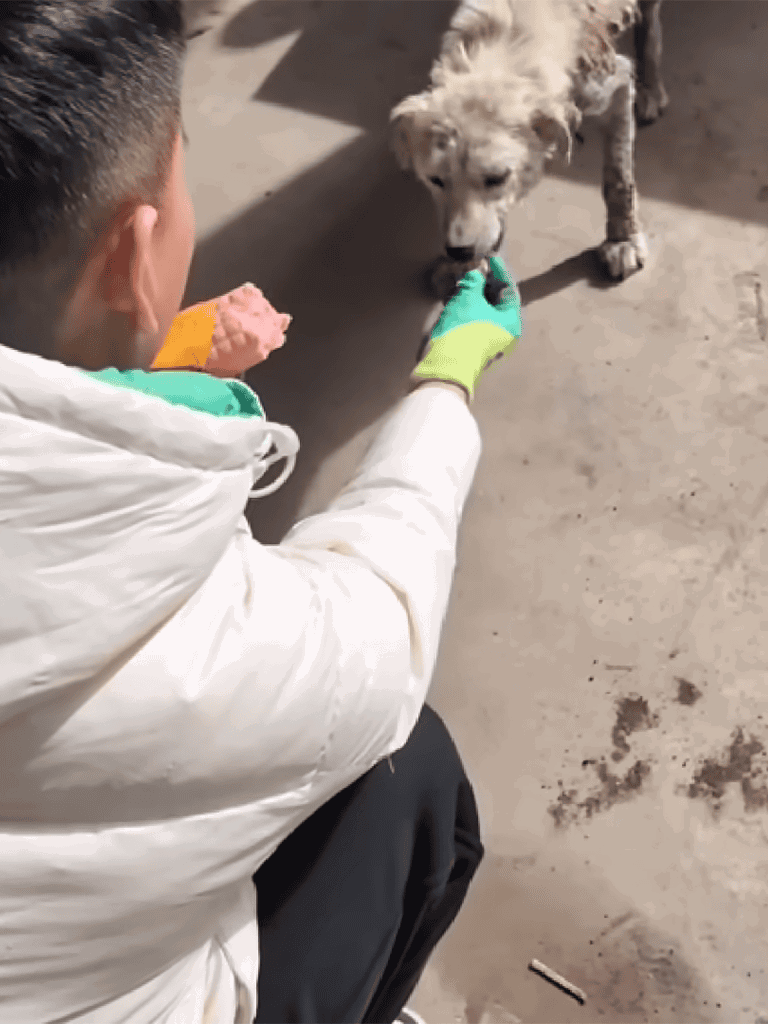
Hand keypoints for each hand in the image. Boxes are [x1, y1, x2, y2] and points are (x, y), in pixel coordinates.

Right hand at [411, 256, 521, 400]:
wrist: (443, 368)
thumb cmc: (462, 334)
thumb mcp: (468, 299)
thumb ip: (473, 281)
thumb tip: (476, 272)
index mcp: (511, 323)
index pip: (510, 290)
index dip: (499, 272)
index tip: (489, 259)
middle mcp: (503, 334)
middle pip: (497, 302)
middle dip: (484, 283)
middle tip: (474, 269)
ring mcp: (488, 342)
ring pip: (483, 312)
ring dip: (473, 295)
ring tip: (462, 280)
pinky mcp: (472, 347)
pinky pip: (472, 322)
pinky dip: (465, 309)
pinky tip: (454, 298)